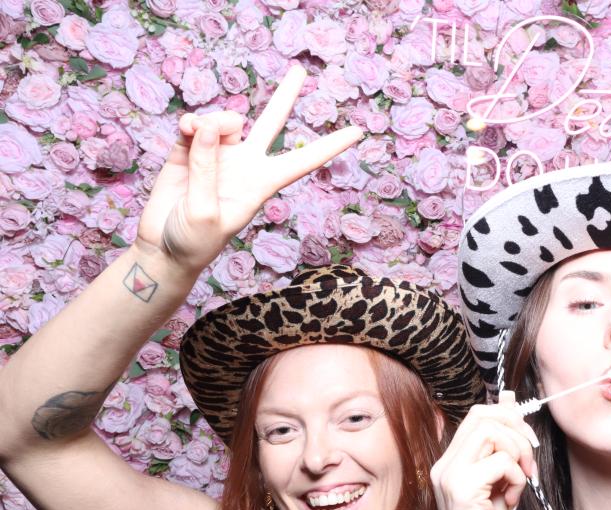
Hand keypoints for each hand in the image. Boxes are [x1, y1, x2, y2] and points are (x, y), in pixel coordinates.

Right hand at [137, 64, 362, 271]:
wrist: (162, 250)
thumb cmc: (193, 242)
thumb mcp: (205, 212)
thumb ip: (207, 166)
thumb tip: (208, 124)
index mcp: (262, 184)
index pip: (302, 160)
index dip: (330, 146)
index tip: (359, 132)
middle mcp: (245, 164)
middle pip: (271, 122)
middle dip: (285, 96)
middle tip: (300, 70)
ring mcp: (217, 155)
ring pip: (227, 119)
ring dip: (215, 119)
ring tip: (196, 132)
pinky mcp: (189, 151)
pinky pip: (196, 123)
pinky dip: (191, 122)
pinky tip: (186, 128)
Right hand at [430, 391, 538, 509]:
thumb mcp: (501, 479)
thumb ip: (503, 444)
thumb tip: (510, 400)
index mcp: (451, 461)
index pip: (477, 415)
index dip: (508, 418)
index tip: (528, 441)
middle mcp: (445, 465)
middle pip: (482, 416)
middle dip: (516, 430)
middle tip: (529, 458)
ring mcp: (449, 476)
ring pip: (491, 433)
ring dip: (518, 453)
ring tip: (520, 481)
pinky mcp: (461, 489)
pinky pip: (500, 461)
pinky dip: (516, 476)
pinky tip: (511, 499)